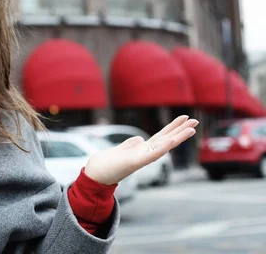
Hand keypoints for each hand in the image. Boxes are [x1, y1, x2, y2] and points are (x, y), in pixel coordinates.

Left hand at [84, 115, 198, 185]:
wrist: (96, 175)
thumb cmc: (107, 164)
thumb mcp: (121, 149)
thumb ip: (131, 144)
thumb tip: (139, 138)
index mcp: (142, 149)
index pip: (161, 136)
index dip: (173, 128)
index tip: (185, 118)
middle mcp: (144, 154)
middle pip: (165, 139)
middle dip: (180, 131)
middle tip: (196, 120)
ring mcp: (141, 159)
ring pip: (162, 147)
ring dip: (177, 138)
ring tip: (191, 129)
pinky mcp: (133, 163)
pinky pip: (149, 155)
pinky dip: (160, 148)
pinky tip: (170, 141)